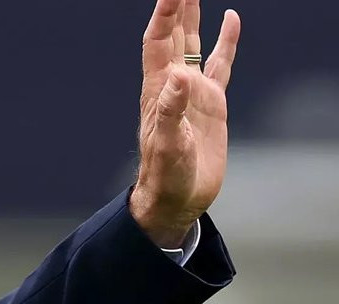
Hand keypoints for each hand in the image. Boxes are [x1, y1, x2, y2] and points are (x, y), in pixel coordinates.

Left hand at [130, 0, 240, 247]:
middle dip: (177, 5)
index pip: (158, 42)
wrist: (175, 198)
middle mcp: (173, 85)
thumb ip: (170, 110)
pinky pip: (220, 64)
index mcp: (158, 91)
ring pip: (194, 43)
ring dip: (194, 16)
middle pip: (173, 34)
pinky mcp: (211, 104)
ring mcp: (193, 92)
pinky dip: (226, 41)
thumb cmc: (165, 175)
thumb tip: (178, 75)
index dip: (164, 15)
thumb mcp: (167, 144)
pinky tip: (230, 19)